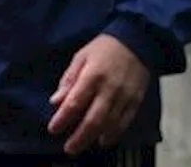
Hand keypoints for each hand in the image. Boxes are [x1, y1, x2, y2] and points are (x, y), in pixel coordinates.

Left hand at [48, 34, 150, 153]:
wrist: (137, 42)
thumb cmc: (103, 48)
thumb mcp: (80, 57)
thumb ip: (68, 80)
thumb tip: (55, 101)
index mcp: (92, 76)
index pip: (75, 103)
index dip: (63, 118)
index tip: (53, 129)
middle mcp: (109, 89)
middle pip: (94, 119)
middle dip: (79, 137)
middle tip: (68, 149)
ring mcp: (125, 97)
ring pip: (110, 124)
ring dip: (95, 138)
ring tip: (82, 146)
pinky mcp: (137, 101)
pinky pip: (125, 122)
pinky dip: (114, 134)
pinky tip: (104, 141)